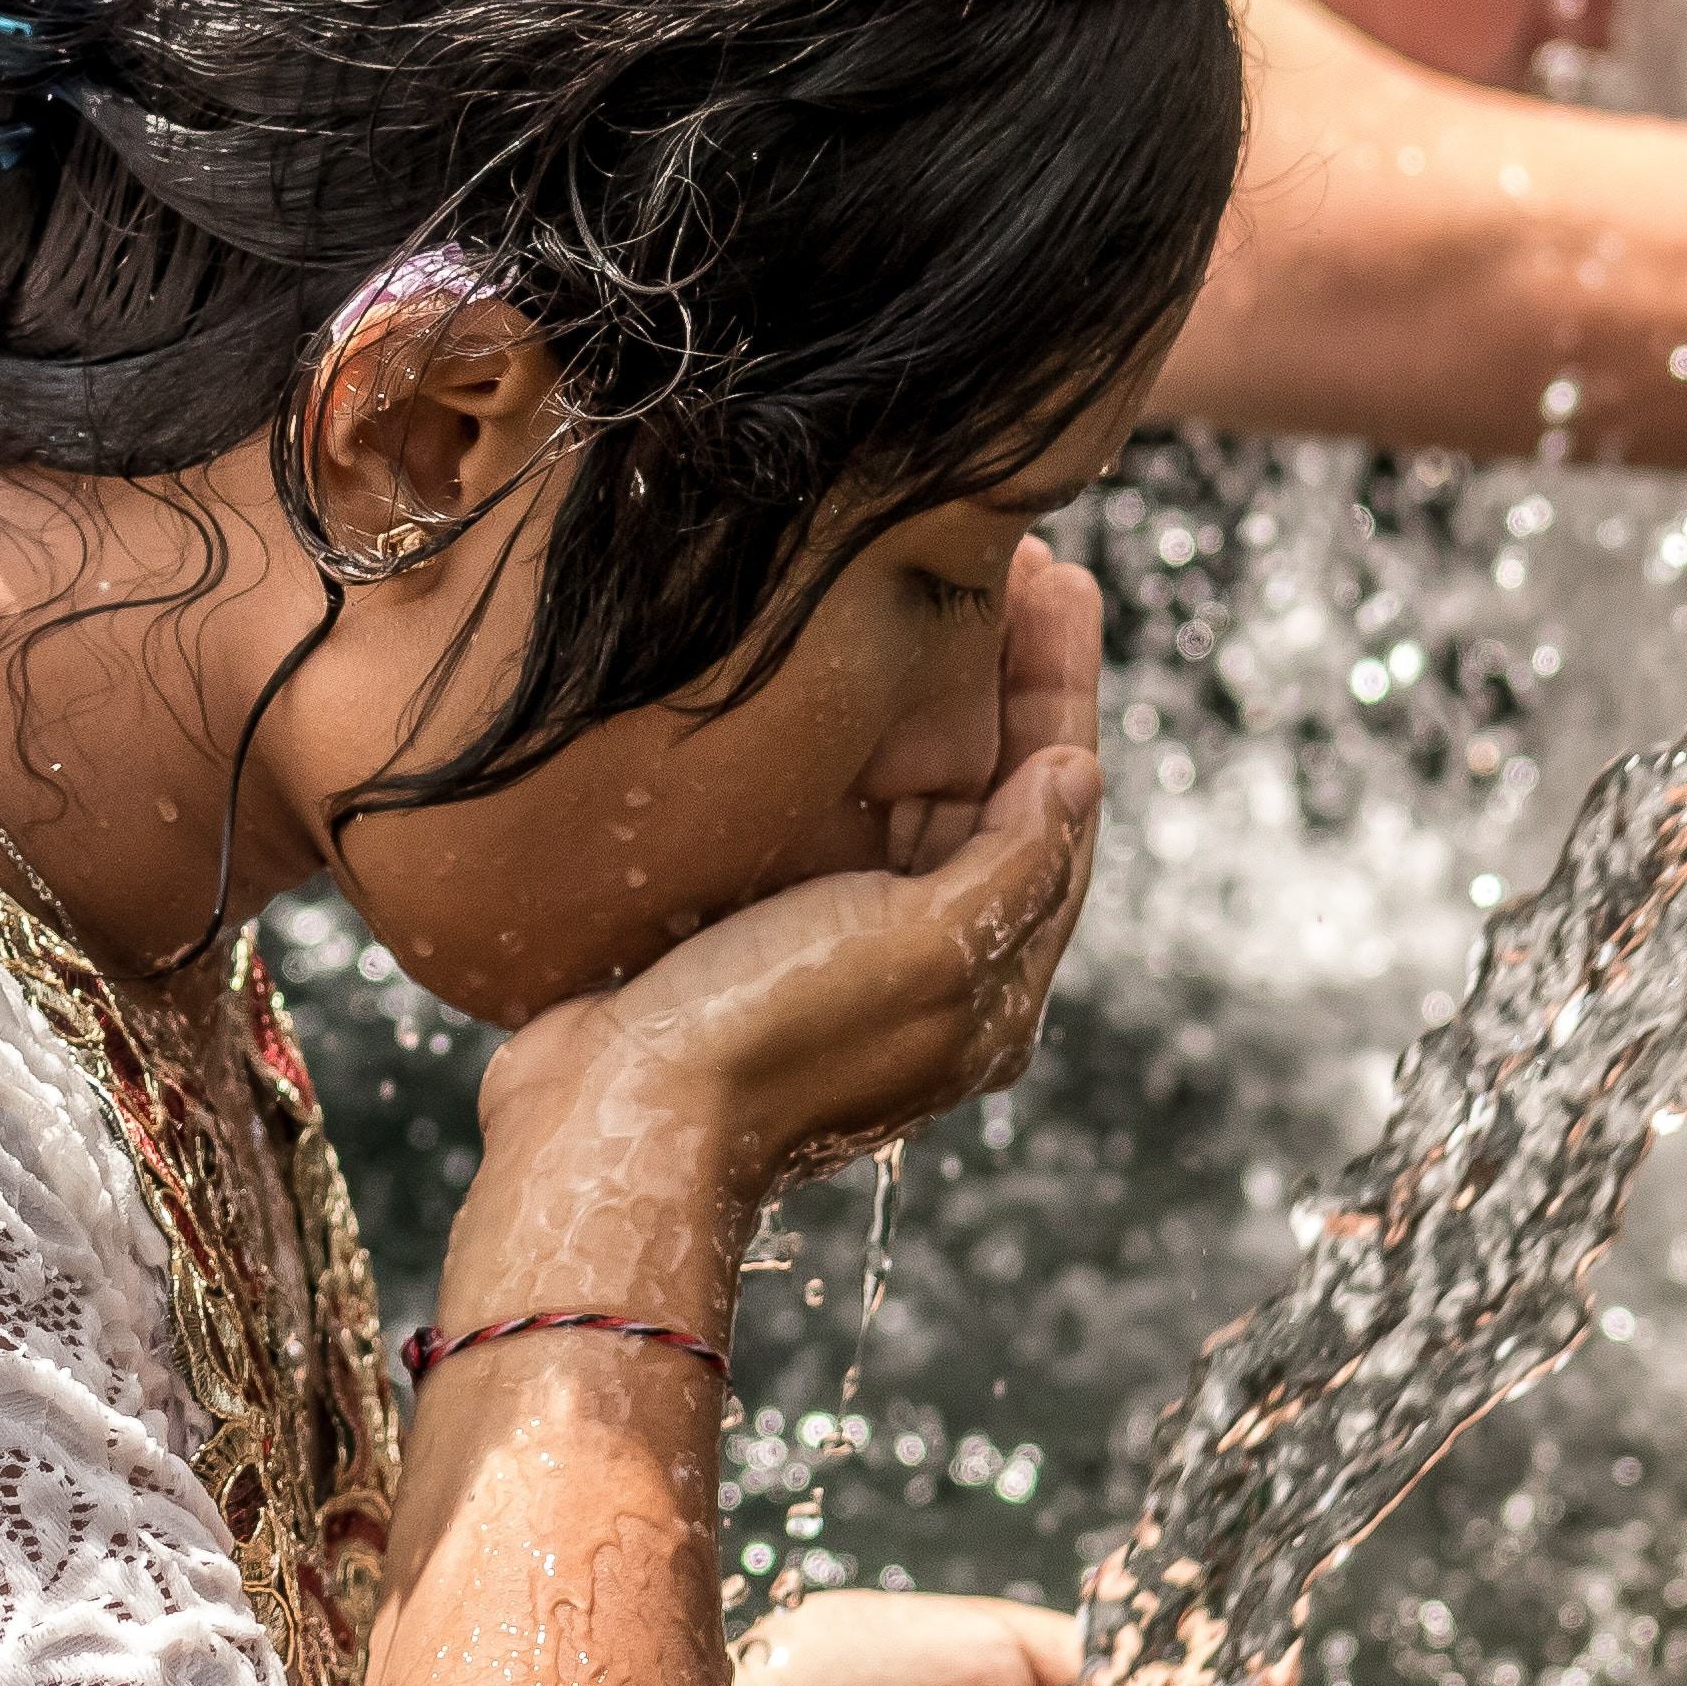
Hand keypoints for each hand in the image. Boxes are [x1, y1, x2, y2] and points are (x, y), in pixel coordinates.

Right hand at [457, 546, 1106, 1328]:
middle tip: (1015, 562)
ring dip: (932, 698)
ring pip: (914, 800)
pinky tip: (839, 675)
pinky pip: (831, 819)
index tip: (1065, 583)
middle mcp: (928, 970)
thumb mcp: (922, 946)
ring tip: (938, 591)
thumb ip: (1014, 861)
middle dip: (1007, 680)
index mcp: (990, 989)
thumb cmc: (768, 1037)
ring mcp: (841, 952)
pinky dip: (850, 744)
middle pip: (994, 798)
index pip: (1056, 814)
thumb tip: (1075, 774)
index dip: (1061, 691)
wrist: (610, 1123)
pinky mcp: (760, 935)